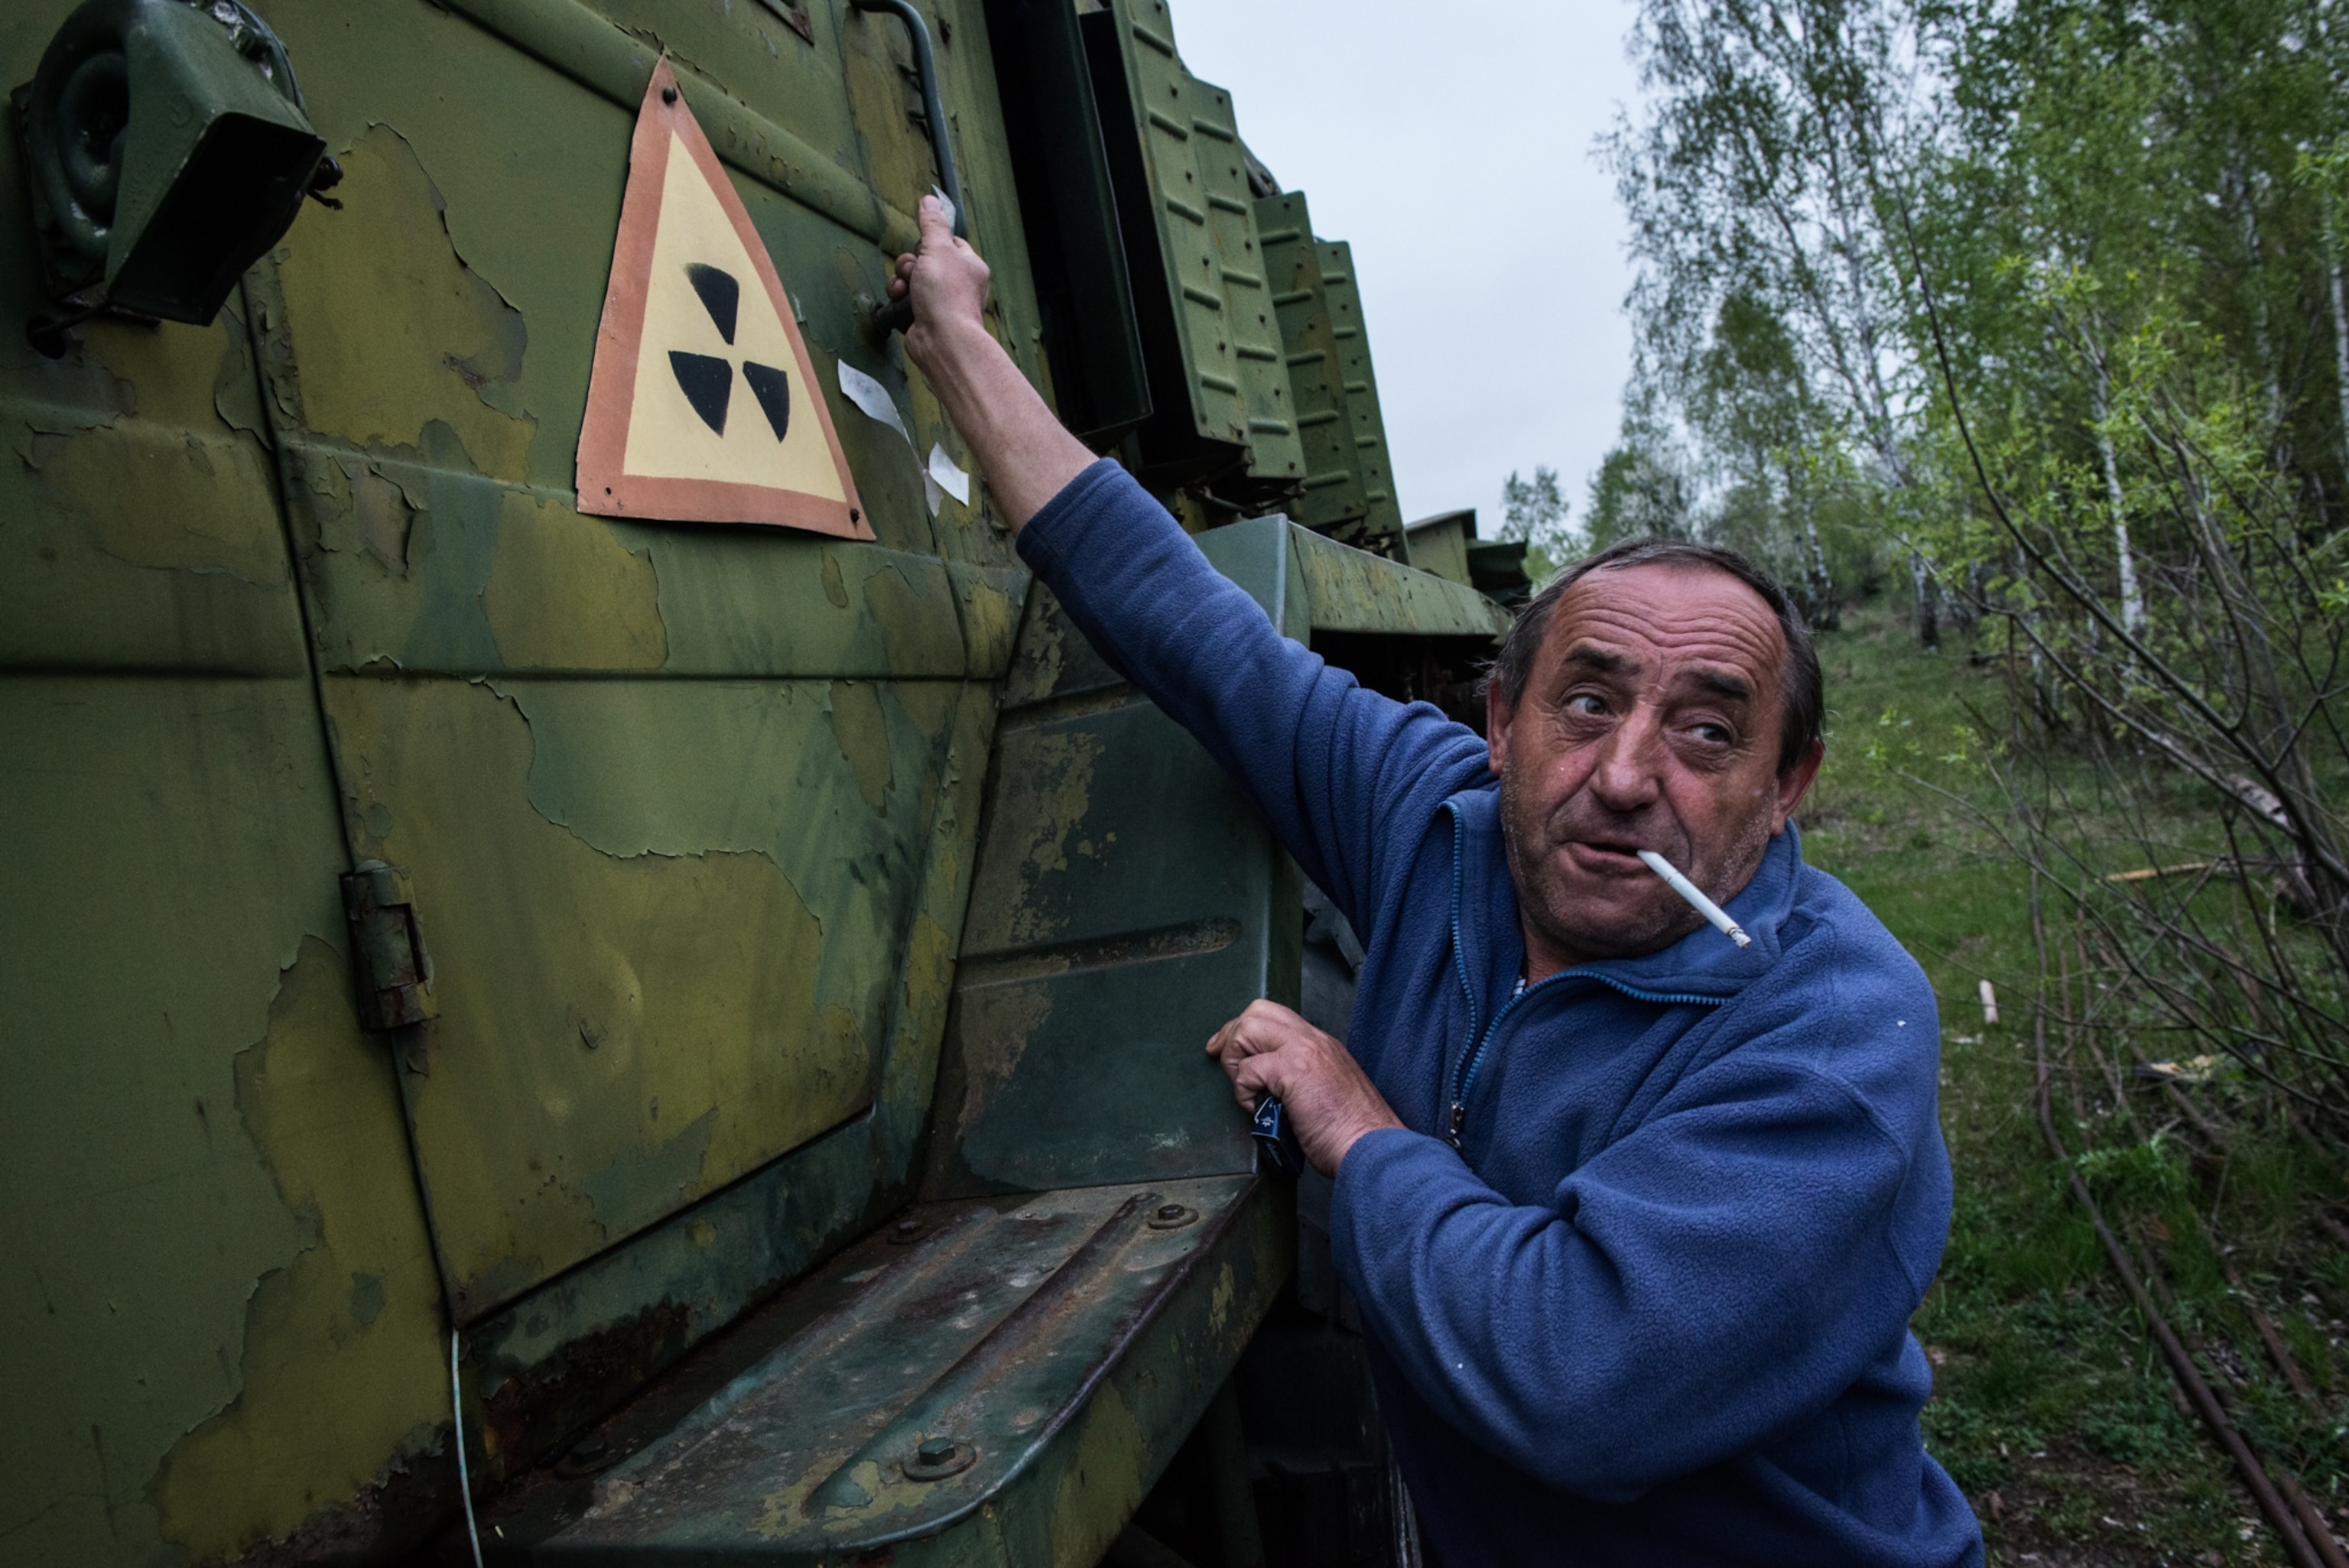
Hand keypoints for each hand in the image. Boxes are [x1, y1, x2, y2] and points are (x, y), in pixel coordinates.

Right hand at [890, 194, 991, 376]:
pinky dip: (899, 299)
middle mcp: (956, 283)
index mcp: (968, 265)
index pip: (948, 242)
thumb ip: (932, 224)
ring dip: (901, 280)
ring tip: (906, 290)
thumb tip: (930, 201)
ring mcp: (939, 301)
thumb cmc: (948, 297)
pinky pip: (903, 299)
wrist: (942, 340)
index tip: (924, 244)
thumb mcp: (938, 249)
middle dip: (911, 263)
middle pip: (923, 258)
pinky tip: (902, 303)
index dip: (931, 241)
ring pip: (910, 278)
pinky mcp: (922, 316)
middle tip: (916, 271)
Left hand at [1205, 1000, 1403, 1178]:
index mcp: (1322, 1045)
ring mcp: (1304, 1051)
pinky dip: (1243, 1092)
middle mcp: (1313, 1040)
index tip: (1229, 1052)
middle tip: (1227, 1067)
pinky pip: (1248, 1070)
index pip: (1275, 1016)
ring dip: (1235, 1062)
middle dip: (1232, 1037)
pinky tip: (1259, 1109)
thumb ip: (1303, 1079)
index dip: (1245, 1031)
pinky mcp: (1292, 1070)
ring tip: (1247, 1092)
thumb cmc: (1352, 1134)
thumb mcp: (1329, 1092)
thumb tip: (1270, 1087)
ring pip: (1247, 1029)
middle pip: (1256, 1011)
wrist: (1371, 1147)